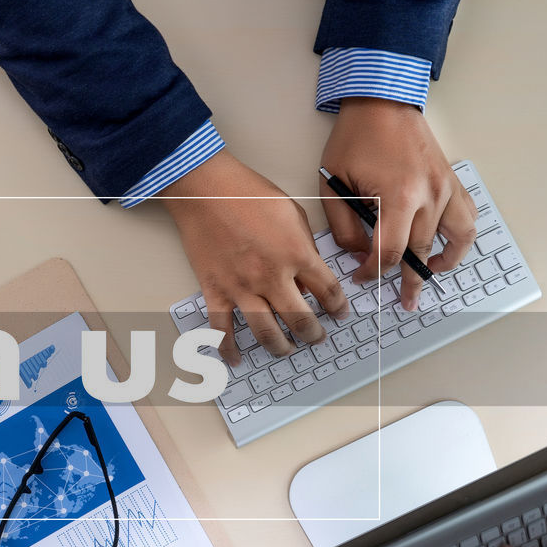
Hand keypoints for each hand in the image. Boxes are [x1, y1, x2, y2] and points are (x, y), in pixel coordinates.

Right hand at [162, 151, 348, 364]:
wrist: (205, 188)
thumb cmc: (247, 193)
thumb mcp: (292, 213)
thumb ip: (304, 247)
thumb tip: (307, 275)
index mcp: (296, 254)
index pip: (328, 292)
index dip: (339, 307)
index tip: (340, 313)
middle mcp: (272, 276)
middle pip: (301, 320)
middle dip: (313, 334)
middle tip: (316, 338)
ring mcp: (241, 287)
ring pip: (266, 332)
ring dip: (280, 347)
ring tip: (286, 350)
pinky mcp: (215, 290)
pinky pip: (221, 328)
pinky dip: (227, 347)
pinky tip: (235, 358)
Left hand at [320, 97, 476, 310]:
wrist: (382, 102)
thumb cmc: (355, 139)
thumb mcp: (334, 185)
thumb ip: (345, 226)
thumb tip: (358, 254)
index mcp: (398, 197)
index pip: (389, 252)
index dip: (373, 272)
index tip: (361, 277)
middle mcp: (429, 196)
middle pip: (420, 252)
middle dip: (406, 279)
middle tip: (402, 302)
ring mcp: (446, 188)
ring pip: (454, 240)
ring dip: (443, 264)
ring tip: (430, 277)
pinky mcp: (452, 181)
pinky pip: (467, 217)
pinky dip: (461, 238)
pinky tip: (448, 249)